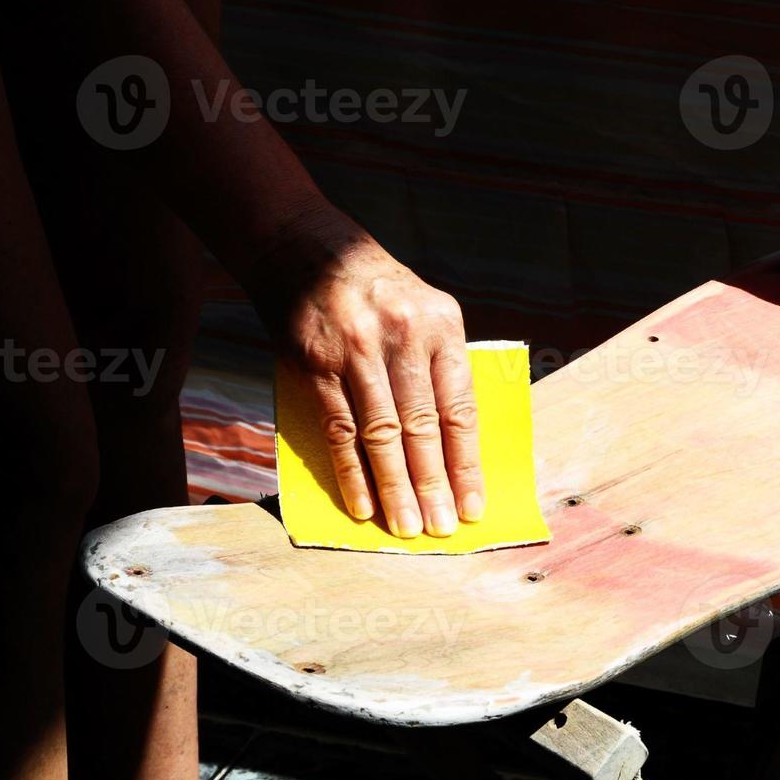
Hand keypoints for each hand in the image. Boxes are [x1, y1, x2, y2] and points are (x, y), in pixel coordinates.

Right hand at [259, 214, 482, 537]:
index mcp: (442, 326)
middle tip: (440, 529)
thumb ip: (440, 367)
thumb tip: (454, 444)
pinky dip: (352, 471)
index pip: (460, 408)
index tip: (473, 505)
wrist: (306, 250)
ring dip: (395, 487)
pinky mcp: (316, 366)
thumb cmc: (378, 294)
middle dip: (434, 484)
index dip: (466, 463)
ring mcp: (358, 353)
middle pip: (423, 427)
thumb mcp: (424, 311)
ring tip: (406, 527)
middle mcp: (404, 338)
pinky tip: (364, 503)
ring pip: (382, 434)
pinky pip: (339, 429)